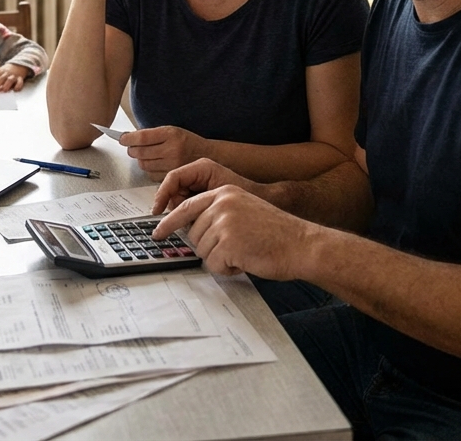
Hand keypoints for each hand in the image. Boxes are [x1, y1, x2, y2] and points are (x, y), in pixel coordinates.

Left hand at [0, 64, 30, 92]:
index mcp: (0, 72)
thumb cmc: (7, 70)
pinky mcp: (20, 78)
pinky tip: (15, 90)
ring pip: (10, 80)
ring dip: (7, 85)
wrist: (19, 64)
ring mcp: (14, 76)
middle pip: (1, 78)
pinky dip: (18, 86)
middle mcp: (7, 74)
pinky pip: (20, 82)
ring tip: (4, 90)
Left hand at [121, 125, 207, 178]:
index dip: (128, 138)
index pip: (142, 137)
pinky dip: (149, 169)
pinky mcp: (172, 176)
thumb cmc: (187, 142)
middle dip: (132, 149)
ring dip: (140, 159)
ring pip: (143, 164)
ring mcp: (172, 164)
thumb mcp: (173, 131)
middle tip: (131, 147)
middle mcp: (172, 149)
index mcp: (171, 134)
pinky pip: (151, 174)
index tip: (122, 138)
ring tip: (145, 154)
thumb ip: (152, 135)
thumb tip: (128, 138)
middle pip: (140, 152)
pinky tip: (154, 163)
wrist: (209, 154)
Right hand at [151, 157, 253, 213]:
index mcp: (201, 168)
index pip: (173, 178)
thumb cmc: (247, 196)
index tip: (158, 211)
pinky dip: (190, 217)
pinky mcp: (201, 197)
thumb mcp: (217, 197)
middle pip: (173, 192)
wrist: (263, 202)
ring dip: (184, 215)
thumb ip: (194, 203)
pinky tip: (201, 221)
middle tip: (187, 220)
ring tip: (199, 220)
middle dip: (176, 208)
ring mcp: (199, 185)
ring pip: (179, 202)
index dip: (162, 195)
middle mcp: (198, 174)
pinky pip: (187, 208)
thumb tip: (175, 212)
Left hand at [152, 186, 312, 279]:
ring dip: (221, 259)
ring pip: (202, 251)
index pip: (187, 207)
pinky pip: (213, 264)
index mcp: (225, 192)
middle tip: (235, 249)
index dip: (169, 222)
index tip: (158, 232)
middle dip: (210, 248)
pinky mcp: (227, 241)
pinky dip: (228, 269)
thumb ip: (219, 215)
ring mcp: (224, 221)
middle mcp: (222, 202)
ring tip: (246, 252)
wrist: (302, 244)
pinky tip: (247, 260)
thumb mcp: (245, 211)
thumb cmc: (278, 234)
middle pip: (193, 234)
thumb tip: (192, 231)